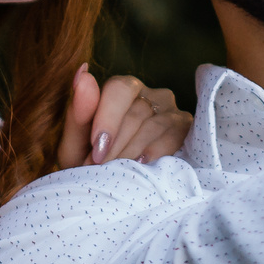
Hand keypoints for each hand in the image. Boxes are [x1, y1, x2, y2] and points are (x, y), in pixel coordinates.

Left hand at [55, 65, 192, 170]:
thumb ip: (78, 113)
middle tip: (101, 170)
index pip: (119, 88)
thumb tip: (82, 73)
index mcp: (120, 90)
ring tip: (118, 172)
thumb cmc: (95, 163)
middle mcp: (148, 94)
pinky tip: (142, 165)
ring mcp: (170, 110)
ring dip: (132, 152)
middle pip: (136, 112)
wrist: (117, 190)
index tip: (97, 151)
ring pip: (154, 125)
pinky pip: (173, 136)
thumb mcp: (77, 145)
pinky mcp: (186, 127)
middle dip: (116, 145)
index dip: (108, 119)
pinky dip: (156, 152)